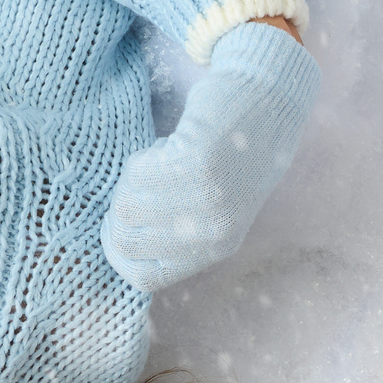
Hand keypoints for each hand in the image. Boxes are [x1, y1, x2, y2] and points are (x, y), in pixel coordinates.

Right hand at [101, 22, 318, 291]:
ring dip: (130, 179)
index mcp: (219, 248)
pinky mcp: (196, 163)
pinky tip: (167, 145)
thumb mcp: (216, 206)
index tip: (114, 227)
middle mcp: (214, 231)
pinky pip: (138, 171)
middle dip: (118, 210)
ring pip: (127, 205)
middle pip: (128, 241)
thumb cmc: (234, 153)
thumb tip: (121, 242)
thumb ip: (179, 232)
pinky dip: (142, 155)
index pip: (146, 278)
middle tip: (133, 183)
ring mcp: (206, 199)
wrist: (268, 103)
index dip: (117, 255)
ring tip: (157, 161)